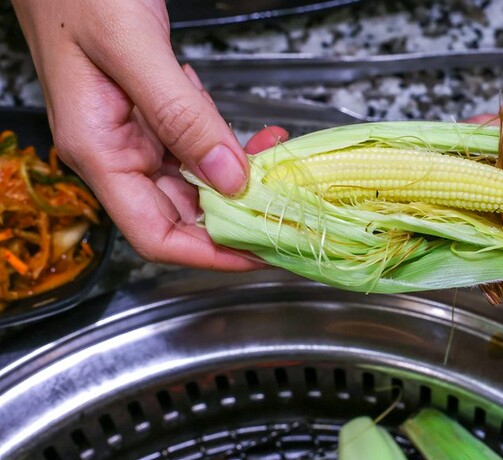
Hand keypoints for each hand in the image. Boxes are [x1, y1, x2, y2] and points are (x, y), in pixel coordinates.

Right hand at [11, 0, 266, 268]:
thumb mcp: (132, 47)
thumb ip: (181, 115)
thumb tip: (230, 178)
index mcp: (99, 151)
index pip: (156, 235)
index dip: (211, 255)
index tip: (262, 253)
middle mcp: (116, 152)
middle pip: (183, 214)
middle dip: (238, 217)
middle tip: (289, 212)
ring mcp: (133, 134)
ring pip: (196, 180)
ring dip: (241, 180)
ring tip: (280, 165)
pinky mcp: (149, 112)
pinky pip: (195, 146)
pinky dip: (228, 146)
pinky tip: (254, 136)